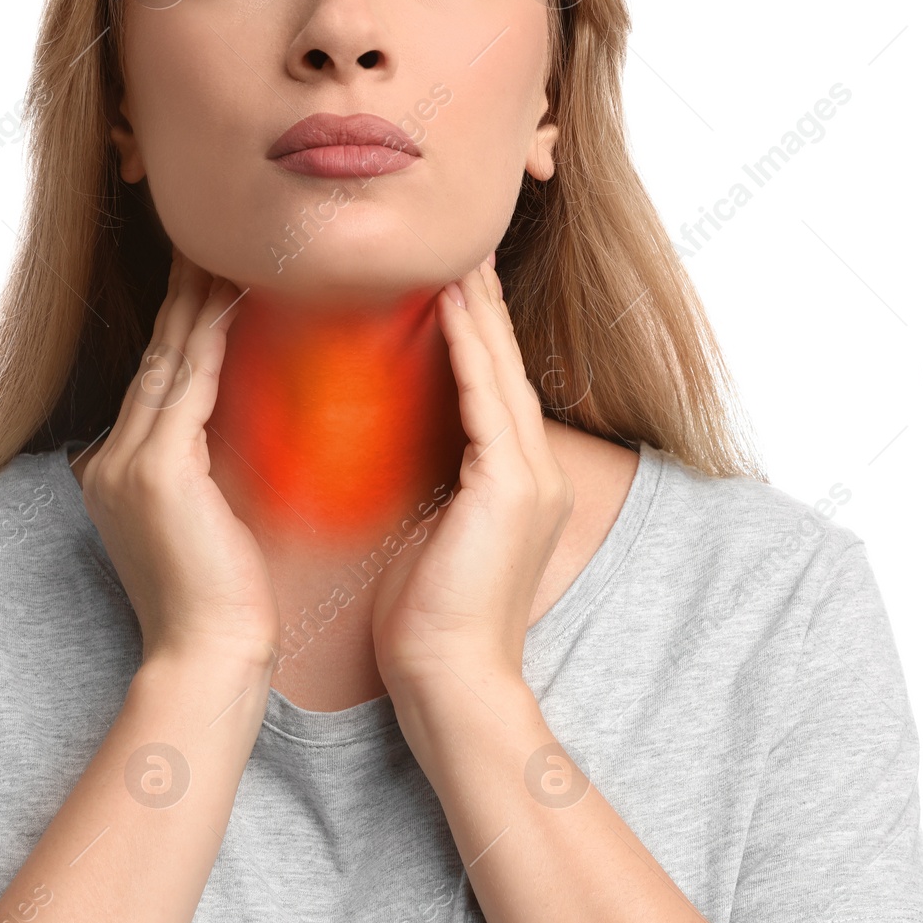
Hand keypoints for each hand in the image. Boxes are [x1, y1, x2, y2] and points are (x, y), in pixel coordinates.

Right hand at [76, 249, 278, 668]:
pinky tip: (236, 296)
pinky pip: (189, 382)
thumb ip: (206, 479)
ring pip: (170, 360)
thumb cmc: (223, 605)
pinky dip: (212, 335)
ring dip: (198, 300)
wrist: (209, 656)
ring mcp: (129, 463)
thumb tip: (236, 445)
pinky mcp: (158, 471)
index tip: (210, 281)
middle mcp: (114, 462)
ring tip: (226, 248)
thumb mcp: (207, 527)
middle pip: (157, 358)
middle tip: (212, 238)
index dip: (181, 328)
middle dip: (184, 297)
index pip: (158, 384)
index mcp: (121, 476)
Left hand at [370, 252, 573, 694]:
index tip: (438, 276)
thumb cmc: (426, 623)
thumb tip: (388, 450)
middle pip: (503, 363)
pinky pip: (487, 397)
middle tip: (450, 238)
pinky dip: (468, 345)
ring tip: (449, 248)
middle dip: (478, 300)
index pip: (488, 387)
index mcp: (514, 483)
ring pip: (500, 368)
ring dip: (475, 305)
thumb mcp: (425, 535)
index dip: (468, 328)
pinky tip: (445, 299)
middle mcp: (535, 470)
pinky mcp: (512, 487)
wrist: (450, 683)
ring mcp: (531, 477)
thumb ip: (425, 485)